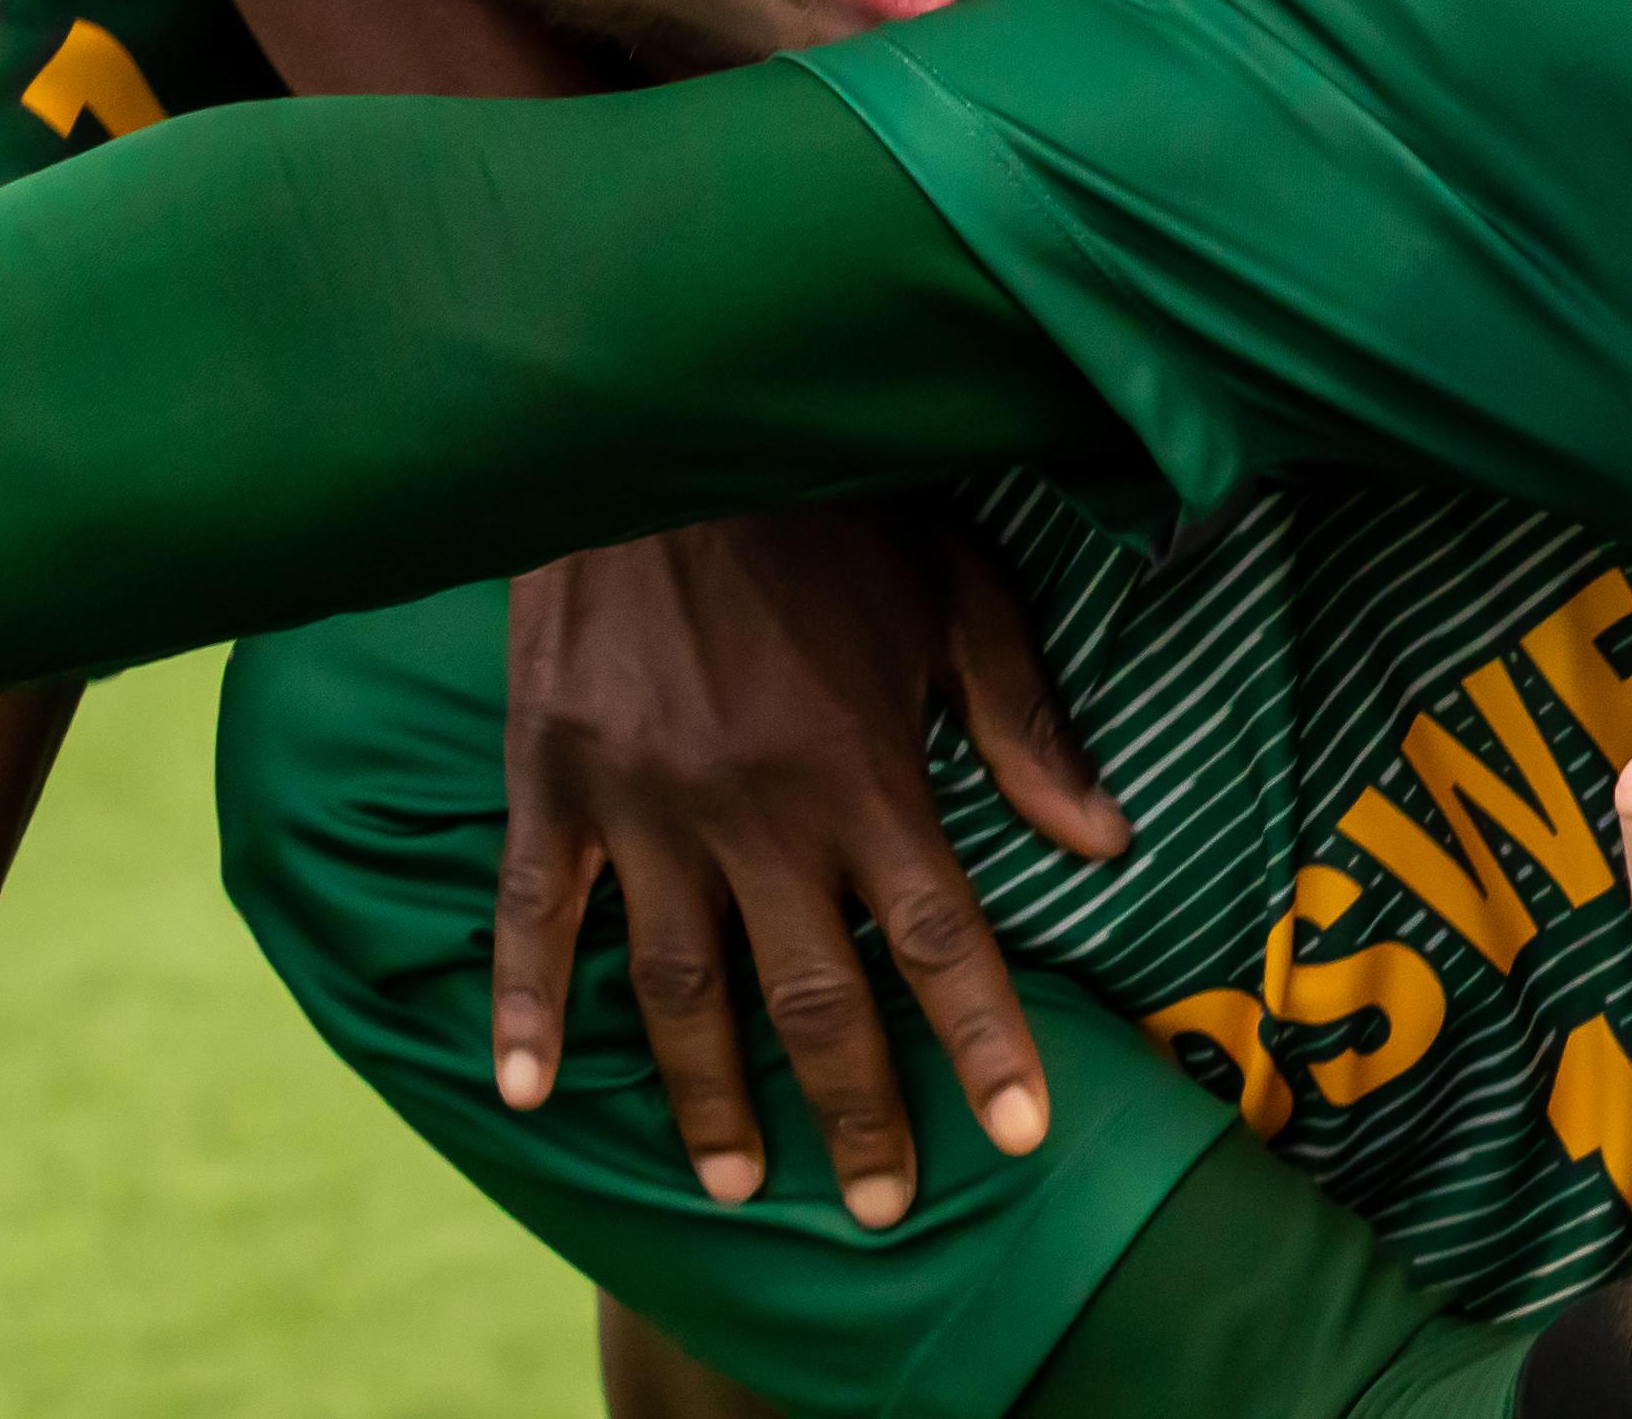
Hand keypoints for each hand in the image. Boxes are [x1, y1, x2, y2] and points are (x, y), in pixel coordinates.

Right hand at [493, 498, 1123, 1226]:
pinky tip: (525, 1096)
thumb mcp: (955, 592)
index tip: (1021, 1136)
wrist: (668, 423)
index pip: (938, 939)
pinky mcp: (551, 782)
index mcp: (861, 770)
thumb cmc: (832, 506)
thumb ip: (1023, 724)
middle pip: (813, 997)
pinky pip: (532, 919)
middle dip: (856, 1110)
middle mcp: (755, 810)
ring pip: (680, 991)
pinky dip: (525, 1011)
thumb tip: (1106, 842)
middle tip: (881, 1208)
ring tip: (739, 1182)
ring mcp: (643, 805)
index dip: (984, 1043)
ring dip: (709, 1099)